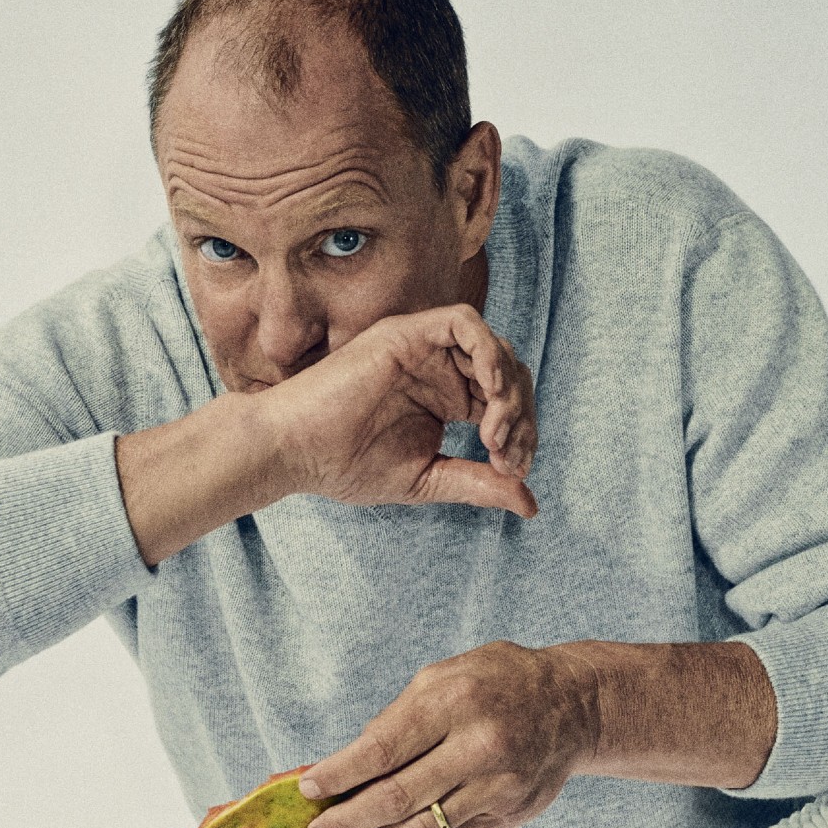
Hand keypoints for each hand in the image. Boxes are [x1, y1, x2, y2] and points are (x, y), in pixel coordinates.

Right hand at [259, 303, 537, 517]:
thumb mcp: (428, 479)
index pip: (507, 402)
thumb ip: (478, 484)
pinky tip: (487, 392)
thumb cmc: (347, 465)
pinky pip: (465, 322)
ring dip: (507, 390)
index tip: (512, 471)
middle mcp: (441, 368)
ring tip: (493, 432)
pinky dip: (487, 352)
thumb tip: (531, 504)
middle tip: (502, 454)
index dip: (523, 434)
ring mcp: (424, 348)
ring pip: (494, 348)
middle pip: (510, 373)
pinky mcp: (406, 334)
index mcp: (447, 398)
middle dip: (520, 415)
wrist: (296, 452)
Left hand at [296, 641, 598, 827]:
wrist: (575, 705)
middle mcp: (480, 746)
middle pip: (398, 797)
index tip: (308, 789)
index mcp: (455, 701)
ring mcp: (499, 786)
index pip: (382, 749)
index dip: (339, 775)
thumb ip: (397, 717)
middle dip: (348, 820)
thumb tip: (349, 764)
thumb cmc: (496, 682)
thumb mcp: (444, 675)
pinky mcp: (511, 813)